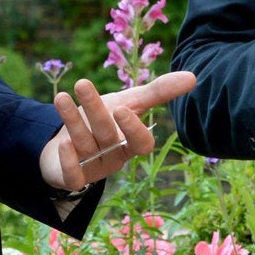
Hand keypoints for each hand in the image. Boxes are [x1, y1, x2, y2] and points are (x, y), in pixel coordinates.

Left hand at [38, 70, 197, 190]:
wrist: (67, 143)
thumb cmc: (105, 120)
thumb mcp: (129, 102)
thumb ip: (158, 92)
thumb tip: (193, 76)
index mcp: (130, 142)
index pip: (141, 144)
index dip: (134, 129)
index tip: (122, 107)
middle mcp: (113, 156)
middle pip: (107, 135)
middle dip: (95, 110)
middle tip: (83, 84)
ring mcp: (92, 167)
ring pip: (84, 145)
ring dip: (72, 121)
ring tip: (61, 97)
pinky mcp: (71, 177)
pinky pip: (73, 176)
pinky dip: (68, 161)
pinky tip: (62, 141)